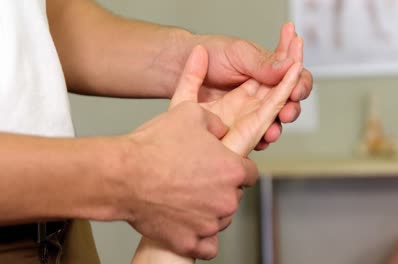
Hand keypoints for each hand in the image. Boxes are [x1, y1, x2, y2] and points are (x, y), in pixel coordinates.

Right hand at [132, 44, 301, 263]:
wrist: (122, 175)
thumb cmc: (154, 146)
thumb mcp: (191, 114)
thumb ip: (216, 123)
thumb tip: (222, 131)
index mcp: (232, 170)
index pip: (250, 173)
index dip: (236, 167)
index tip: (223, 167)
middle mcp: (226, 200)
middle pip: (234, 196)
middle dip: (220, 189)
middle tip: (197, 180)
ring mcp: (208, 224)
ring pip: (220, 220)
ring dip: (210, 211)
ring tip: (186, 199)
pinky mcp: (189, 242)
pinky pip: (207, 246)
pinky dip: (201, 238)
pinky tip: (191, 226)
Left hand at [171, 46, 302, 154]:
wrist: (181, 67)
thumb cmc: (210, 55)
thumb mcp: (239, 53)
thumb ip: (263, 63)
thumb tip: (289, 66)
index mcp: (268, 71)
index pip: (295, 76)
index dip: (300, 80)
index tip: (296, 81)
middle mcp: (264, 92)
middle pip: (290, 103)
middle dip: (293, 107)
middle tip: (289, 107)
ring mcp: (253, 110)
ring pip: (276, 121)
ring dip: (280, 124)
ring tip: (277, 123)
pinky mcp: (240, 126)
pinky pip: (258, 136)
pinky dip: (264, 137)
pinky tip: (264, 136)